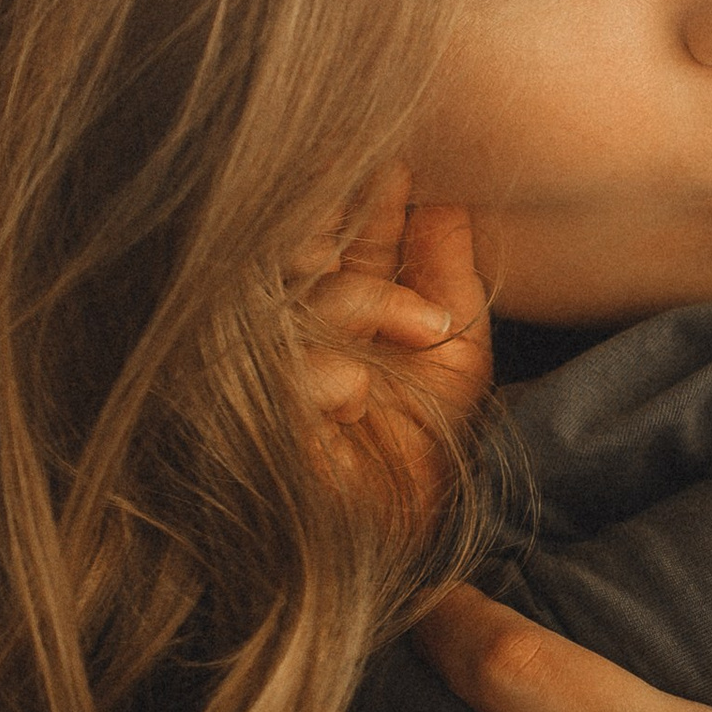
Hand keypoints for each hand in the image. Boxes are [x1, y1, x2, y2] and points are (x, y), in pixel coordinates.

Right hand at [290, 170, 490, 524]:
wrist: (399, 550)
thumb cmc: (423, 462)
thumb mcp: (456, 360)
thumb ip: (448, 280)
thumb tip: (446, 202)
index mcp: (339, 310)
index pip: (340, 233)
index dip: (367, 195)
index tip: (398, 162)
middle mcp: (295, 331)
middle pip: (300, 246)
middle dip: (340, 212)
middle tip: (382, 177)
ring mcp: (271, 371)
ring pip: (294, 297)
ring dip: (362, 302)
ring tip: (424, 328)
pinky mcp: (255, 419)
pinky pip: (281, 370)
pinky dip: (326, 374)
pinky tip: (356, 393)